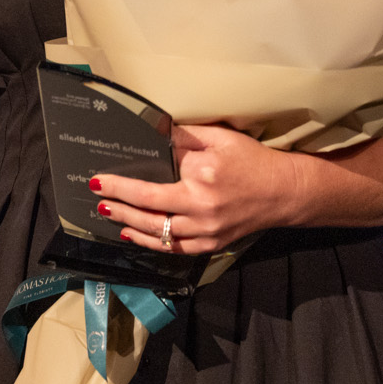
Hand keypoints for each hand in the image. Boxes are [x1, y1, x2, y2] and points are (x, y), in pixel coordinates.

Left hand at [91, 124, 308, 253]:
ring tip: (111, 217)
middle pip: (149, 215)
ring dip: (130, 226)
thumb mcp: (219, 138)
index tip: (100, 181)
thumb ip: (184, 137)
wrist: (283, 191)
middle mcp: (202, 209)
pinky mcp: (211, 244)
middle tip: (99, 201)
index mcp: (201, 179)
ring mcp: (207, 231)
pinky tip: (136, 235)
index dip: (121, 186)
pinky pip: (175, 249)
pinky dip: (152, 243)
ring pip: (159, 236)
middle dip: (119, 208)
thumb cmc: (252, 160)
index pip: (151, 186)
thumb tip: (154, 135)